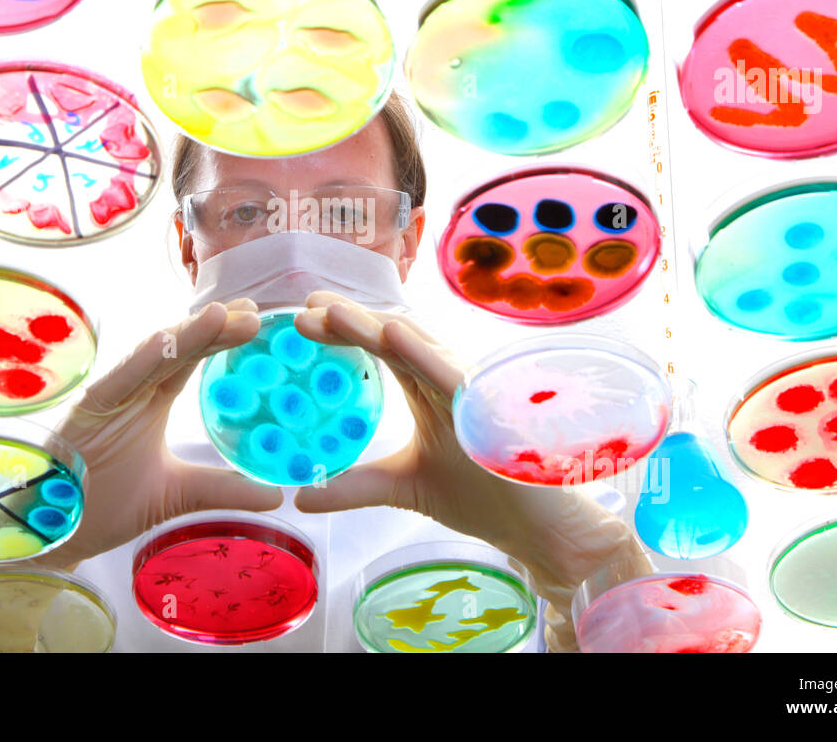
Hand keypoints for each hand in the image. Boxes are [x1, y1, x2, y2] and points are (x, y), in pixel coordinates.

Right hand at [0, 301, 282, 582]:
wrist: (53, 534)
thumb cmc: (103, 506)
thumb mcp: (177, 495)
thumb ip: (223, 489)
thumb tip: (277, 493)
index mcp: (151, 401)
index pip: (193, 361)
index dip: (224, 339)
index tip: (259, 324)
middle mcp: (132, 390)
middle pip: (179, 349)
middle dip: (216, 327)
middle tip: (256, 312)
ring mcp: (108, 396)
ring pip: (152, 355)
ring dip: (188, 334)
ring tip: (225, 315)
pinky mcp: (86, 409)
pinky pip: (118, 378)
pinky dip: (143, 358)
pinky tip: (170, 339)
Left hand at [291, 292, 646, 651]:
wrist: (536, 529)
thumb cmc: (481, 495)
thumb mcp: (402, 487)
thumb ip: (356, 485)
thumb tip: (301, 495)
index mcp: (426, 386)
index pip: (379, 346)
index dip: (341, 328)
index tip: (300, 321)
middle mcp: (445, 376)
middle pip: (390, 335)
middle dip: (346, 318)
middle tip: (302, 308)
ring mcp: (468, 386)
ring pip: (414, 345)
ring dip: (370, 325)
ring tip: (328, 311)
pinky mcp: (489, 404)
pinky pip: (450, 373)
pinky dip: (420, 352)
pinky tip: (389, 336)